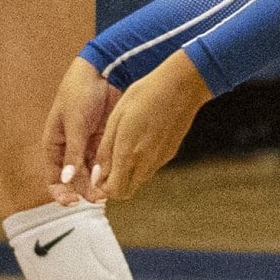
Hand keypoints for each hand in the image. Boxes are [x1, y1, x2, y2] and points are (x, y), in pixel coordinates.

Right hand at [44, 56, 120, 203]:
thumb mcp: (74, 122)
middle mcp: (70, 149)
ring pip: (91, 174)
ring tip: (110, 191)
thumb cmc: (80, 91)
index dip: (61, 193)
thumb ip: (72, 153)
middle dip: (85, 191)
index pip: (53, 178)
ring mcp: (88, 145)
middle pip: (75, 180)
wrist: (104, 70)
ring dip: (98, 184)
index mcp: (54, 144)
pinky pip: (105, 162)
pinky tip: (118, 176)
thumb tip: (65, 181)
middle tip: (100, 198)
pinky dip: (109, 171)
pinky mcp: (104, 140)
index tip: (73, 202)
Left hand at [84, 51, 211, 201]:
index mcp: (129, 153)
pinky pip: (150, 169)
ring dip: (128, 175)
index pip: (114, 190)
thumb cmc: (144, 95)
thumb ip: (106, 151)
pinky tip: (139, 142)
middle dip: (114, 186)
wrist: (180, 87)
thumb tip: (99, 175)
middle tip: (108, 168)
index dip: (103, 187)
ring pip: (139, 181)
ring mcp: (160, 159)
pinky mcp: (170, 153)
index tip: (98, 174)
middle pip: (126, 192)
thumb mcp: (116, 119)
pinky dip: (141, 165)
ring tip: (122, 150)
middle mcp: (146, 162)